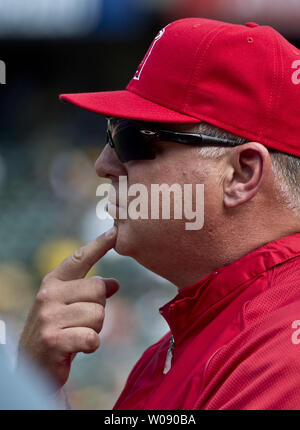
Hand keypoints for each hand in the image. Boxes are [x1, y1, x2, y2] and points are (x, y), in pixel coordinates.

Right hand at [18, 227, 118, 388]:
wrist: (33, 364)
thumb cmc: (57, 329)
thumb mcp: (69, 305)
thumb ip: (89, 292)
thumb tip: (115, 283)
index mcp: (53, 281)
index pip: (80, 258)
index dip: (99, 245)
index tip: (115, 231)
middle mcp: (48, 294)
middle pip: (98, 290)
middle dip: (98, 308)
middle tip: (81, 322)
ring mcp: (48, 317)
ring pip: (98, 314)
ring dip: (94, 328)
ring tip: (77, 334)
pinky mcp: (53, 340)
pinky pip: (92, 337)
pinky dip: (91, 344)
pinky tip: (78, 347)